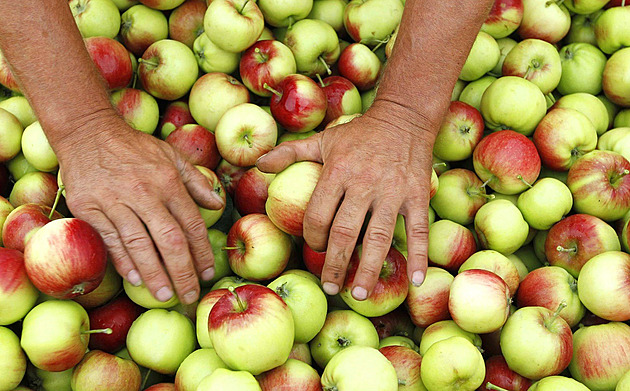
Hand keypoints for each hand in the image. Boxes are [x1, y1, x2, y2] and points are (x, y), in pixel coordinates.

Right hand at [55, 112, 223, 304]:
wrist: (87, 131)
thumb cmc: (134, 147)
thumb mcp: (171, 155)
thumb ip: (196, 181)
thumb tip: (218, 205)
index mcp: (168, 181)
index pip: (191, 223)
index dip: (202, 251)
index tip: (208, 272)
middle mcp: (144, 193)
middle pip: (169, 239)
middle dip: (183, 271)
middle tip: (190, 295)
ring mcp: (115, 201)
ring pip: (139, 244)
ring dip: (155, 273)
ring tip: (166, 296)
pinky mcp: (89, 208)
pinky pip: (110, 240)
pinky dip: (123, 262)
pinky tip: (136, 279)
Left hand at [257, 102, 435, 299]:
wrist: (404, 118)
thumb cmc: (359, 133)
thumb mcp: (323, 139)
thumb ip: (290, 153)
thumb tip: (258, 165)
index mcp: (338, 172)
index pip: (318, 214)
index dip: (312, 237)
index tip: (313, 248)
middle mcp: (364, 184)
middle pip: (345, 232)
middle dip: (335, 263)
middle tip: (329, 286)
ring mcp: (392, 192)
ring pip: (379, 237)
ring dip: (368, 269)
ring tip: (359, 294)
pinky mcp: (417, 195)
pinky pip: (417, 230)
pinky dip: (418, 257)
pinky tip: (416, 281)